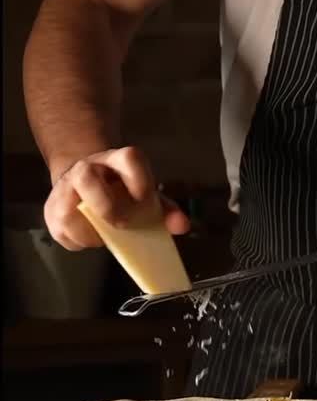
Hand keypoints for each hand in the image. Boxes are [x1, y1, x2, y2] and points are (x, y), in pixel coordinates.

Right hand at [44, 146, 190, 250]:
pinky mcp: (50, 210)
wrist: (84, 180)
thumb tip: (181, 226)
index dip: (140, 179)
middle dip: (105, 205)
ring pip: (68, 212)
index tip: (146, 201)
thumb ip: (165, 209)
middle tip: (122, 223)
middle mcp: (86, 168)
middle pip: (86, 176)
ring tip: (106, 235)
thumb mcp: (144, 192)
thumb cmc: (120, 189)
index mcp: (115, 160)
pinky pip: (63, 233)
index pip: (129, 158)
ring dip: (91, 233)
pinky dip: (81, 242)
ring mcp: (64, 188)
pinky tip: (92, 236)